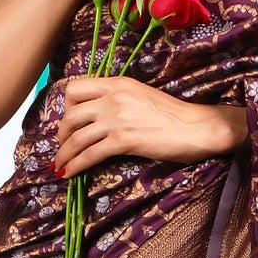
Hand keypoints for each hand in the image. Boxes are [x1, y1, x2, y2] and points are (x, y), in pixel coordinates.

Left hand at [54, 77, 245, 176]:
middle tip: (63, 146)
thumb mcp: (142, 96)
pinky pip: (90, 154)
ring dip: (64, 154)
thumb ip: (119, 100)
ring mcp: (117, 118)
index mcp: (118, 83)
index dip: (66, 107)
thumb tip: (100, 116)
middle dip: (61, 134)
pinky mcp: (123, 140)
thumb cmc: (175, 115)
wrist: (197, 127)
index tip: (70, 122)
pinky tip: (70, 173)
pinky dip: (76, 165)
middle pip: (70, 114)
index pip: (75, 88)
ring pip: (76, 137)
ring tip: (60, 165)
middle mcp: (113, 97)